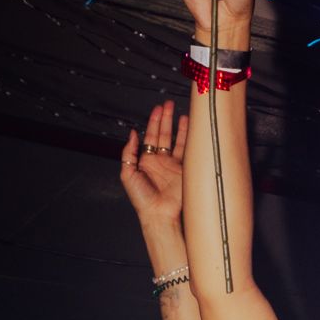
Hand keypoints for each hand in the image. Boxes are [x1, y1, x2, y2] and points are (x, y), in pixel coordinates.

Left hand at [120, 99, 186, 227]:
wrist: (158, 213)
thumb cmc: (141, 198)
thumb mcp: (127, 173)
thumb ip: (129, 152)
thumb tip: (133, 133)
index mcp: (146, 161)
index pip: (150, 136)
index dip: (154, 122)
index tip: (158, 109)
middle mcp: (160, 161)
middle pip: (164, 135)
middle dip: (166, 119)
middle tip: (169, 105)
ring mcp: (173, 166)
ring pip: (177, 141)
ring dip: (179, 127)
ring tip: (181, 113)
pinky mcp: (184, 171)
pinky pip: (187, 152)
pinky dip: (190, 140)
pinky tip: (191, 129)